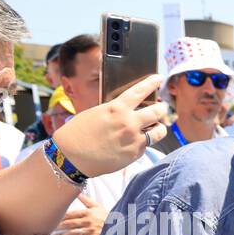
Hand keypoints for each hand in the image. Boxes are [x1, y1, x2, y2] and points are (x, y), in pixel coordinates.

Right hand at [50, 74, 167, 176]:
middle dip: (161, 109)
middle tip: (160, 109)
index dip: (151, 83)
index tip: (159, 78)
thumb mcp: (97, 113)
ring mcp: (134, 139)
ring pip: (160, 131)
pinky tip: (134, 143)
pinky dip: (143, 143)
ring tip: (155, 128)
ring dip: (159, 128)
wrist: (72, 156)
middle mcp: (129, 123)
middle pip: (157, 112)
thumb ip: (115, 111)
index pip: (139, 91)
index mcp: (116, 108)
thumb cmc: (79, 132)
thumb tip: (129, 110)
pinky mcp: (135, 154)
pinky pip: (147, 145)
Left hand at [57, 193, 106, 234]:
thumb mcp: (98, 207)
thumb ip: (87, 201)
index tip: (54, 217)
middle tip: (52, 227)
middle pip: (71, 223)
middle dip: (60, 225)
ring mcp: (90, 231)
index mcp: (88, 213)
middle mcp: (88, 222)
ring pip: (74, 233)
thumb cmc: (107, 217)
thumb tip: (78, 193)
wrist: (119, 228)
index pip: (71, 214)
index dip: (62, 216)